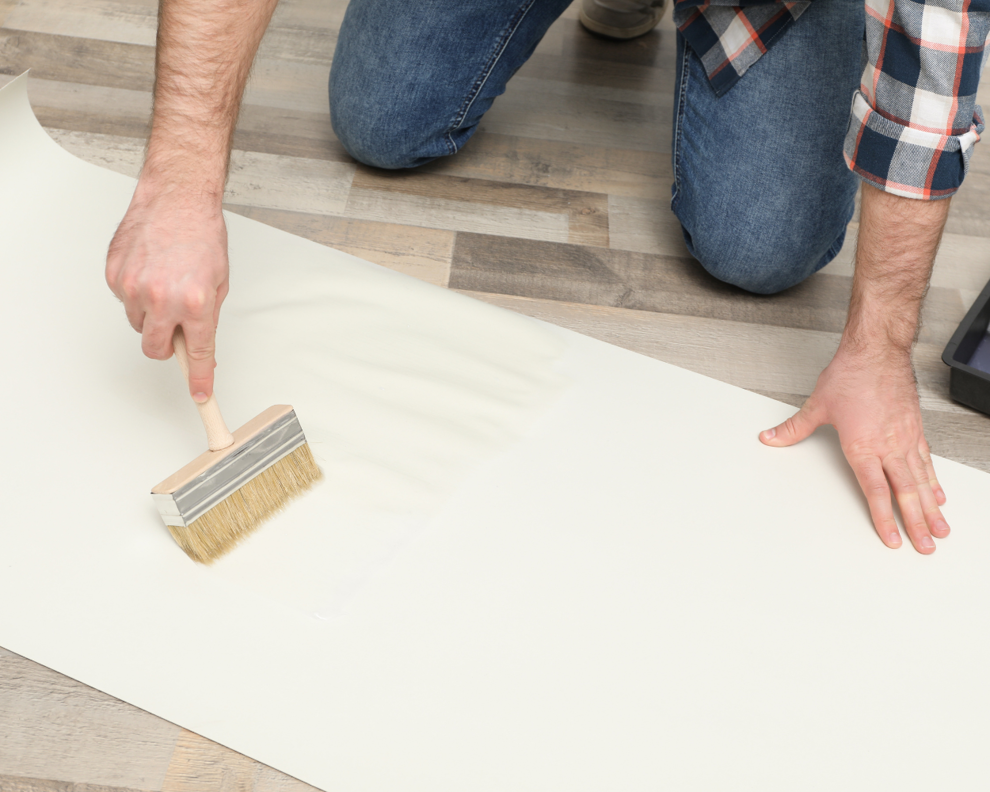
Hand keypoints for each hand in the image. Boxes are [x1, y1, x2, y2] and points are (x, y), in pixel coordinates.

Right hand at [106, 182, 228, 400]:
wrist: (177, 199)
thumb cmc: (202, 235)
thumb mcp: (218, 283)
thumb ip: (207, 319)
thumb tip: (200, 348)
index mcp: (194, 302)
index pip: (196, 353)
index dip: (198, 378)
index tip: (200, 395)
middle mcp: (162, 298)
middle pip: (156, 349)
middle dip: (167, 346)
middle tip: (176, 331)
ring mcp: (133, 287)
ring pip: (139, 324)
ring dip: (152, 315)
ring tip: (166, 284)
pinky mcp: (114, 275)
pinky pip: (125, 300)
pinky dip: (136, 293)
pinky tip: (150, 270)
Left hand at [759, 343, 948, 553]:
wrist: (877, 352)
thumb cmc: (850, 375)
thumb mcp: (816, 406)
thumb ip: (793, 429)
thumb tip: (770, 439)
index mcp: (863, 446)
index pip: (875, 491)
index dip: (884, 519)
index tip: (893, 540)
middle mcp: (889, 446)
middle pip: (905, 493)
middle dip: (916, 523)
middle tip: (927, 546)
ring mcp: (905, 438)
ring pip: (921, 481)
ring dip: (931, 508)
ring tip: (940, 530)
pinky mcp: (914, 429)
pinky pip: (926, 462)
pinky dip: (932, 481)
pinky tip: (937, 495)